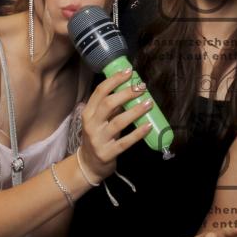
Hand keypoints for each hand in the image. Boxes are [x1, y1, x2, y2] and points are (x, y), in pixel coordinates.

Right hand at [78, 68, 152, 182]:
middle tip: (141, 87)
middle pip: (108, 104)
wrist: (88, 164)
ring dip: (135, 111)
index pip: (100, 92)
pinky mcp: (107, 153)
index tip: (129, 72)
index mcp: (88, 113)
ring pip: (118, 122)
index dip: (115, 80)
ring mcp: (98, 140)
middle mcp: (91, 125)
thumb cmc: (98, 136)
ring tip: (149, 103)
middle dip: (126, 93)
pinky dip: (138, 133)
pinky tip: (148, 125)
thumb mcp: (99, 120)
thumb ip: (111, 106)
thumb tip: (131, 89)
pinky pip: (125, 142)